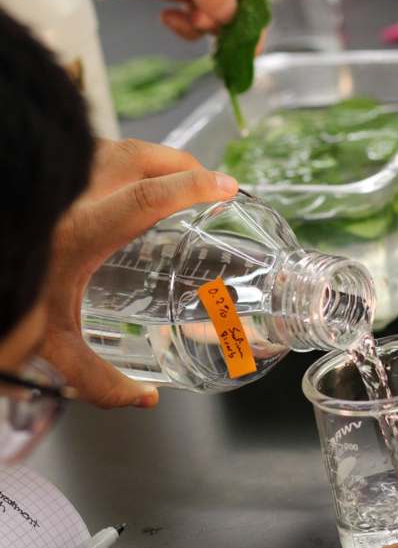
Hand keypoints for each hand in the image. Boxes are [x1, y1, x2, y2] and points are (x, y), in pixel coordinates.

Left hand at [40, 139, 237, 408]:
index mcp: (80, 231)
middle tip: (211, 184)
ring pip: (119, 148)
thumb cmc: (9, 296)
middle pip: (140, 158)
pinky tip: (129, 182)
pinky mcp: (50, 175)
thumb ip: (96, 378)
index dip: (191, 187)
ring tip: (177, 180)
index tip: (226, 187)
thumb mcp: (51, 343)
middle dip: (184, 165)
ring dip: (154, 160)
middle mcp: (72, 195)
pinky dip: (125, 161)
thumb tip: (143, 399)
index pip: (145, 197)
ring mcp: (60, 179)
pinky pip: (97, 154)